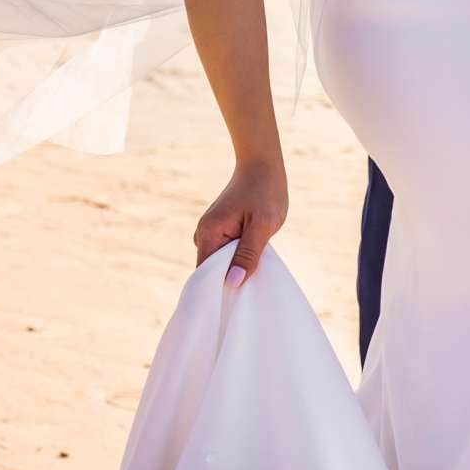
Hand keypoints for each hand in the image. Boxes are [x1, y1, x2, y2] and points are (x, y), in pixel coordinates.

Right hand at [195, 154, 287, 286]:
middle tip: (252, 291)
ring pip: (221, 263)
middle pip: (212, 271)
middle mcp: (204, 233)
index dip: (218, 290)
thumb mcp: (262, 225)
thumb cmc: (264, 191)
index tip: (235, 305)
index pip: (205, 274)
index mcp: (208, 233)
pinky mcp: (221, 230)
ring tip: (255, 274)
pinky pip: (226, 253)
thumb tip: (233, 283)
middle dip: (230, 280)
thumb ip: (247, 254)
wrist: (263, 164)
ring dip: (236, 268)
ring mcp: (212, 231)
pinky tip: (254, 260)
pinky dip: (238, 259)